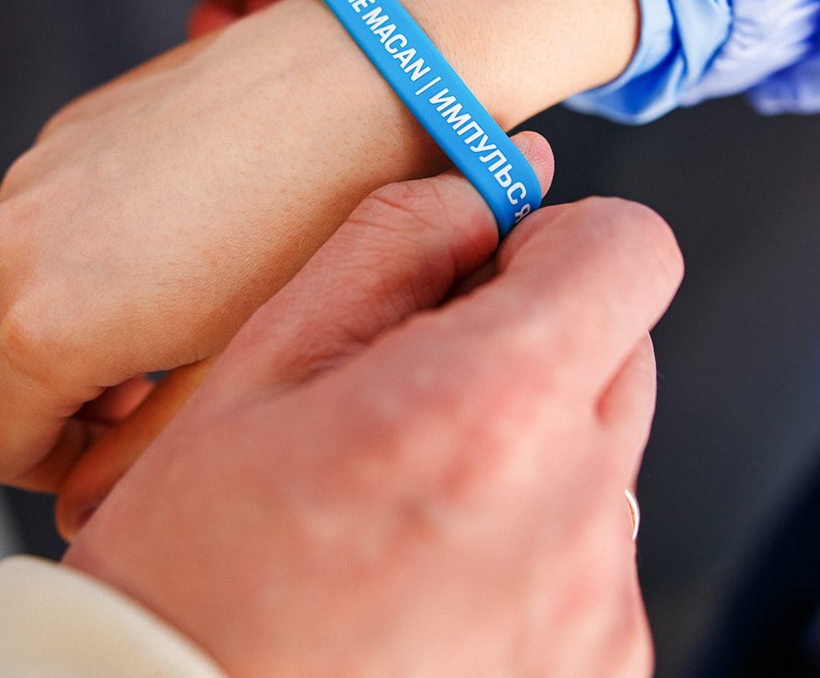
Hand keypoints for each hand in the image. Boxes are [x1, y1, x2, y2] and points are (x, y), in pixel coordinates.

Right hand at [0, 0, 639, 490]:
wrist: (356, 82)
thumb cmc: (317, 226)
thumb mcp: (229, 370)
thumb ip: (136, 451)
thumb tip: (82, 503)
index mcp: (44, 326)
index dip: (54, 473)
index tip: (109, 459)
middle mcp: (11, 249)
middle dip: (34, 410)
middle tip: (125, 409)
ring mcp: (29, 180)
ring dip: (37, 336)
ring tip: (141, 338)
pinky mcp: (62, 132)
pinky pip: (23, 225)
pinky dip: (52, 264)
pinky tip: (148, 259)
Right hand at [63, 139, 680, 677]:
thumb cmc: (190, 572)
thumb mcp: (256, 372)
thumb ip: (386, 250)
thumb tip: (481, 190)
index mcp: (490, 409)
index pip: (628, 250)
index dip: (560, 240)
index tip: (496, 271)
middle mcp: (573, 511)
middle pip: (622, 352)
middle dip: (537, 346)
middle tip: (418, 394)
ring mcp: (597, 607)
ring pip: (604, 458)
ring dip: (532, 451)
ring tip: (409, 505)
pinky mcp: (603, 667)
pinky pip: (597, 558)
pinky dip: (534, 545)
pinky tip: (433, 576)